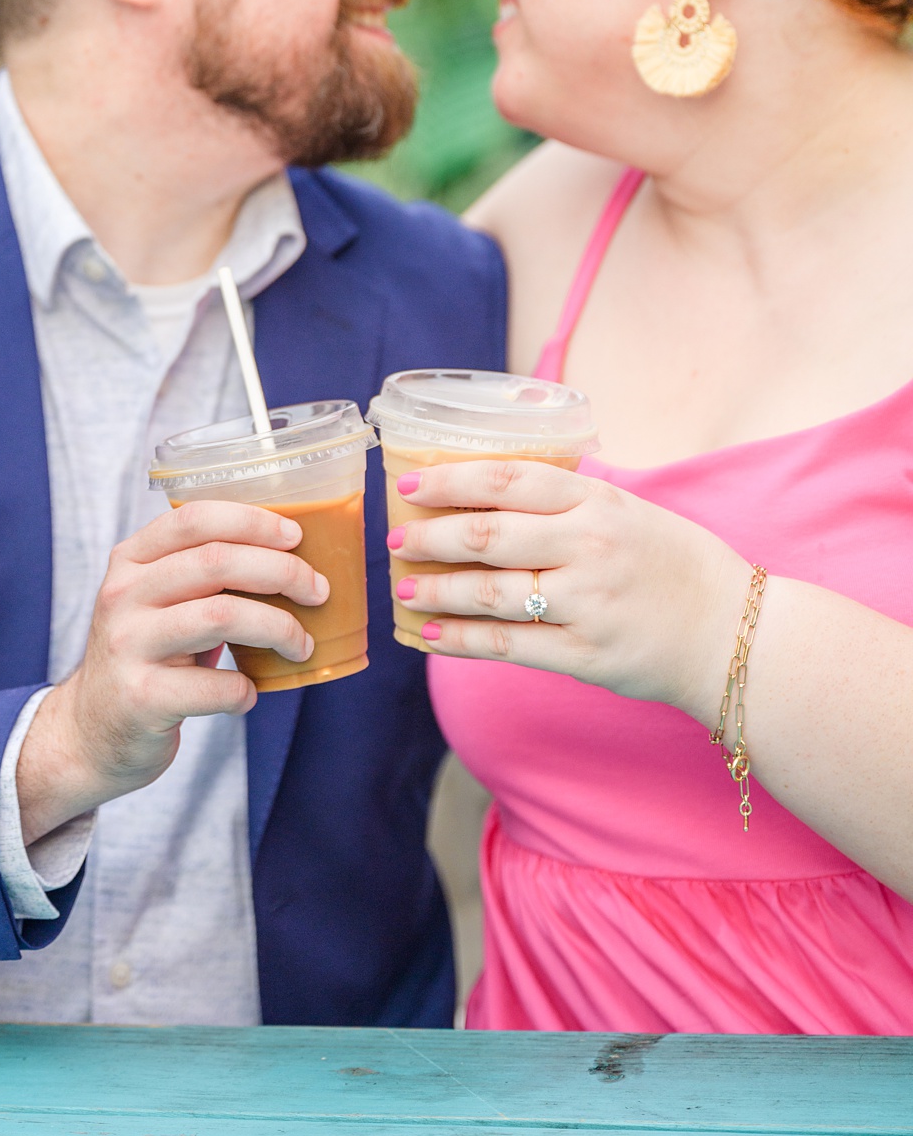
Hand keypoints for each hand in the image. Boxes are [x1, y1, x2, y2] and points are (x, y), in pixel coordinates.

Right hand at [16, 501, 326, 840]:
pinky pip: (217, 686)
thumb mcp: (155, 603)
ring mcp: (127, 646)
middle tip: (318, 591)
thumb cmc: (147, 658)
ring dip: (279, 628)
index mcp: (128, 561)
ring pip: (222, 616)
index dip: (252, 521)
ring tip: (301, 645)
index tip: (296, 537)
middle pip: (216, 561)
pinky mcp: (141, 697)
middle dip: (283, 571)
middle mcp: (122, 596)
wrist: (91, 731)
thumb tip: (291, 556)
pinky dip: (247, 689)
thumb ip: (199, 575)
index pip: (192, 519)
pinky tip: (248, 693)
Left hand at [389, 459, 749, 721]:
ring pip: (488, 592)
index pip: (509, 480)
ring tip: (404, 589)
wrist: (740, 637)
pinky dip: (460, 641)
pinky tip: (430, 635)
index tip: (409, 487)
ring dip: (435, 590)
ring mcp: (588, 604)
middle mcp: (591, 548)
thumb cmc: (675, 568)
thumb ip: (568, 503)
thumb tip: (485, 491)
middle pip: (487, 536)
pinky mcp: (586, 655)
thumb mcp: (630, 514)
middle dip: (429, 538)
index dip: (450, 481)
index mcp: (599, 504)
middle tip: (396, 539)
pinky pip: (506, 645)